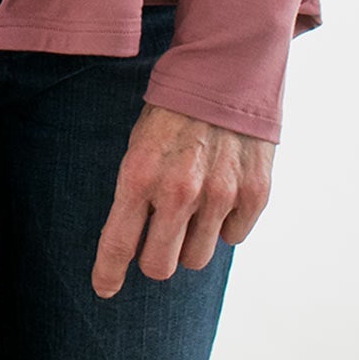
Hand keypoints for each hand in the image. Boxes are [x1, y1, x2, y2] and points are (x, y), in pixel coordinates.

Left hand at [91, 103, 273, 294]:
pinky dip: (226, 223)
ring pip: (196, 259)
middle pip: (160, 266)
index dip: (108, 273)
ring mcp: (219, 194)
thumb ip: (136, 192)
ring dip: (191, 241)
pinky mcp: (253, 195)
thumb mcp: (140, 143)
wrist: (226, 72)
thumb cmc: (174, 111)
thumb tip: (132, 244)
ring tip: (193, 204)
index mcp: (140, 173)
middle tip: (159, 236)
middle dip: (155, 258)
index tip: (104, 288)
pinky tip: (222, 189)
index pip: (118, 243)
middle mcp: (179, 189)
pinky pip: (233, 238)